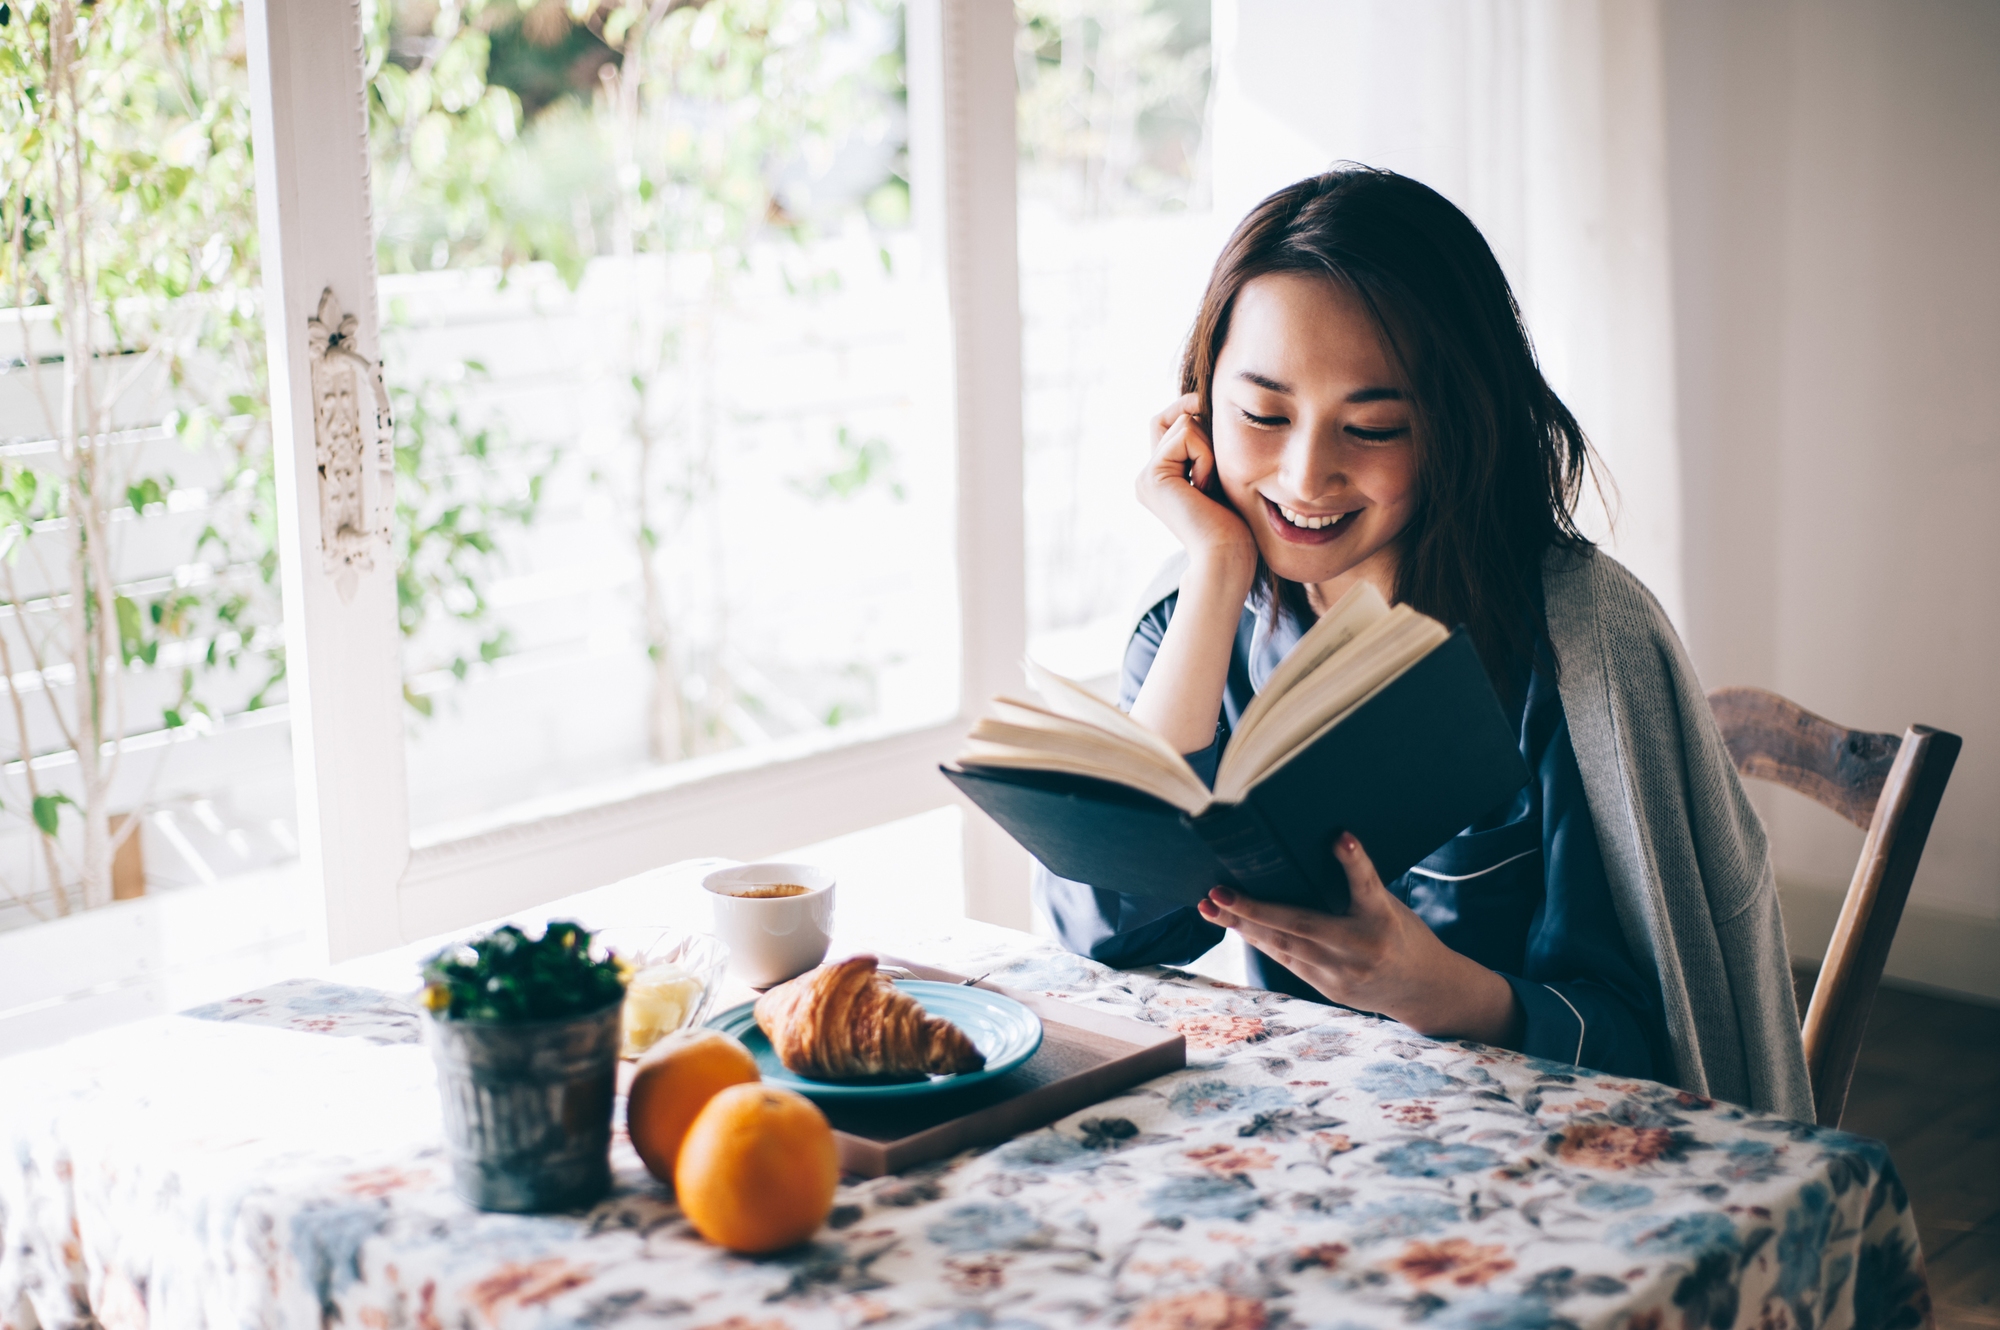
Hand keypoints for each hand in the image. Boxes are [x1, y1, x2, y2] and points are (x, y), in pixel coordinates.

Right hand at [1135, 392, 1256, 572]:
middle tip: (1214, 476)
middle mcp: (1146, 476)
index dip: (1196, 417)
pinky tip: (1205, 488)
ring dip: (1209, 449)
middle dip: (1205, 434)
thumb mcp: (1220, 474)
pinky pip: (1186, 432)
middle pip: (1174, 416)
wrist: (1226, 556)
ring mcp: (1146, 476)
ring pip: (1184, 422)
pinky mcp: (1152, 475)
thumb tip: (1202, 402)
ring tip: (1210, 487)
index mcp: (1160, 477)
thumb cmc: (1234, 523)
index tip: (1218, 437)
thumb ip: (1205, 445)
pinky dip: (1206, 456)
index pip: (1173, 422)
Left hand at [1196, 833, 1521, 1044]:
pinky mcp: (1329, 989)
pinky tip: (1236, 925)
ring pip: (1284, 947)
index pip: (1367, 886)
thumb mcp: (1390, 906)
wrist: (1424, 990)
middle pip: (1302, 925)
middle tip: (1219, 891)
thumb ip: (1357, 888)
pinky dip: (1261, 940)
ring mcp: (1342, 974)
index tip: (1341, 837)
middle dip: (1255, 909)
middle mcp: (1362, 948)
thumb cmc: (1404, 936)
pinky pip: (1287, 961)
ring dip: (1244, 926)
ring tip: (1211, 908)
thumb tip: (1319, 852)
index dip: (1354, 862)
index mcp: (1384, 919)